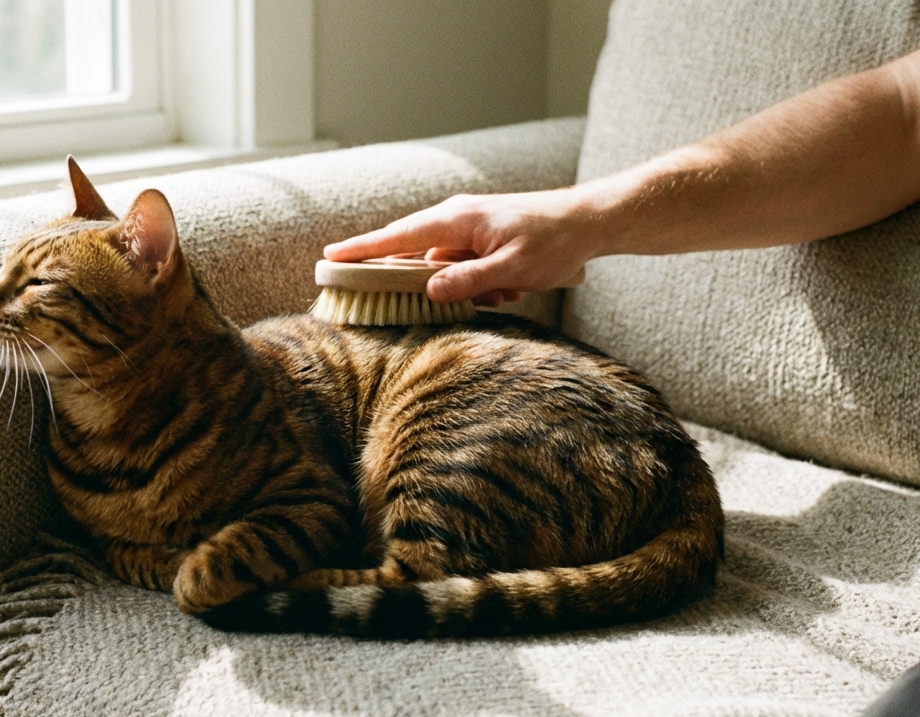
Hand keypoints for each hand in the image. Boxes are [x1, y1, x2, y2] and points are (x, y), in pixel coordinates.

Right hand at [323, 187, 597, 306]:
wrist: (589, 222)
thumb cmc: (554, 240)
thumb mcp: (512, 268)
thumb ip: (469, 281)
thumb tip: (428, 290)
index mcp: (457, 220)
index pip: (397, 237)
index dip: (361, 250)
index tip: (329, 258)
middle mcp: (456, 219)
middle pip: (416, 256)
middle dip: (430, 285)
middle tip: (449, 294)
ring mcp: (468, 229)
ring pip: (445, 269)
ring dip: (468, 288)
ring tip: (507, 289)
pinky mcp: (481, 240)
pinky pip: (464, 269)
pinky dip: (482, 284)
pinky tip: (512, 287)